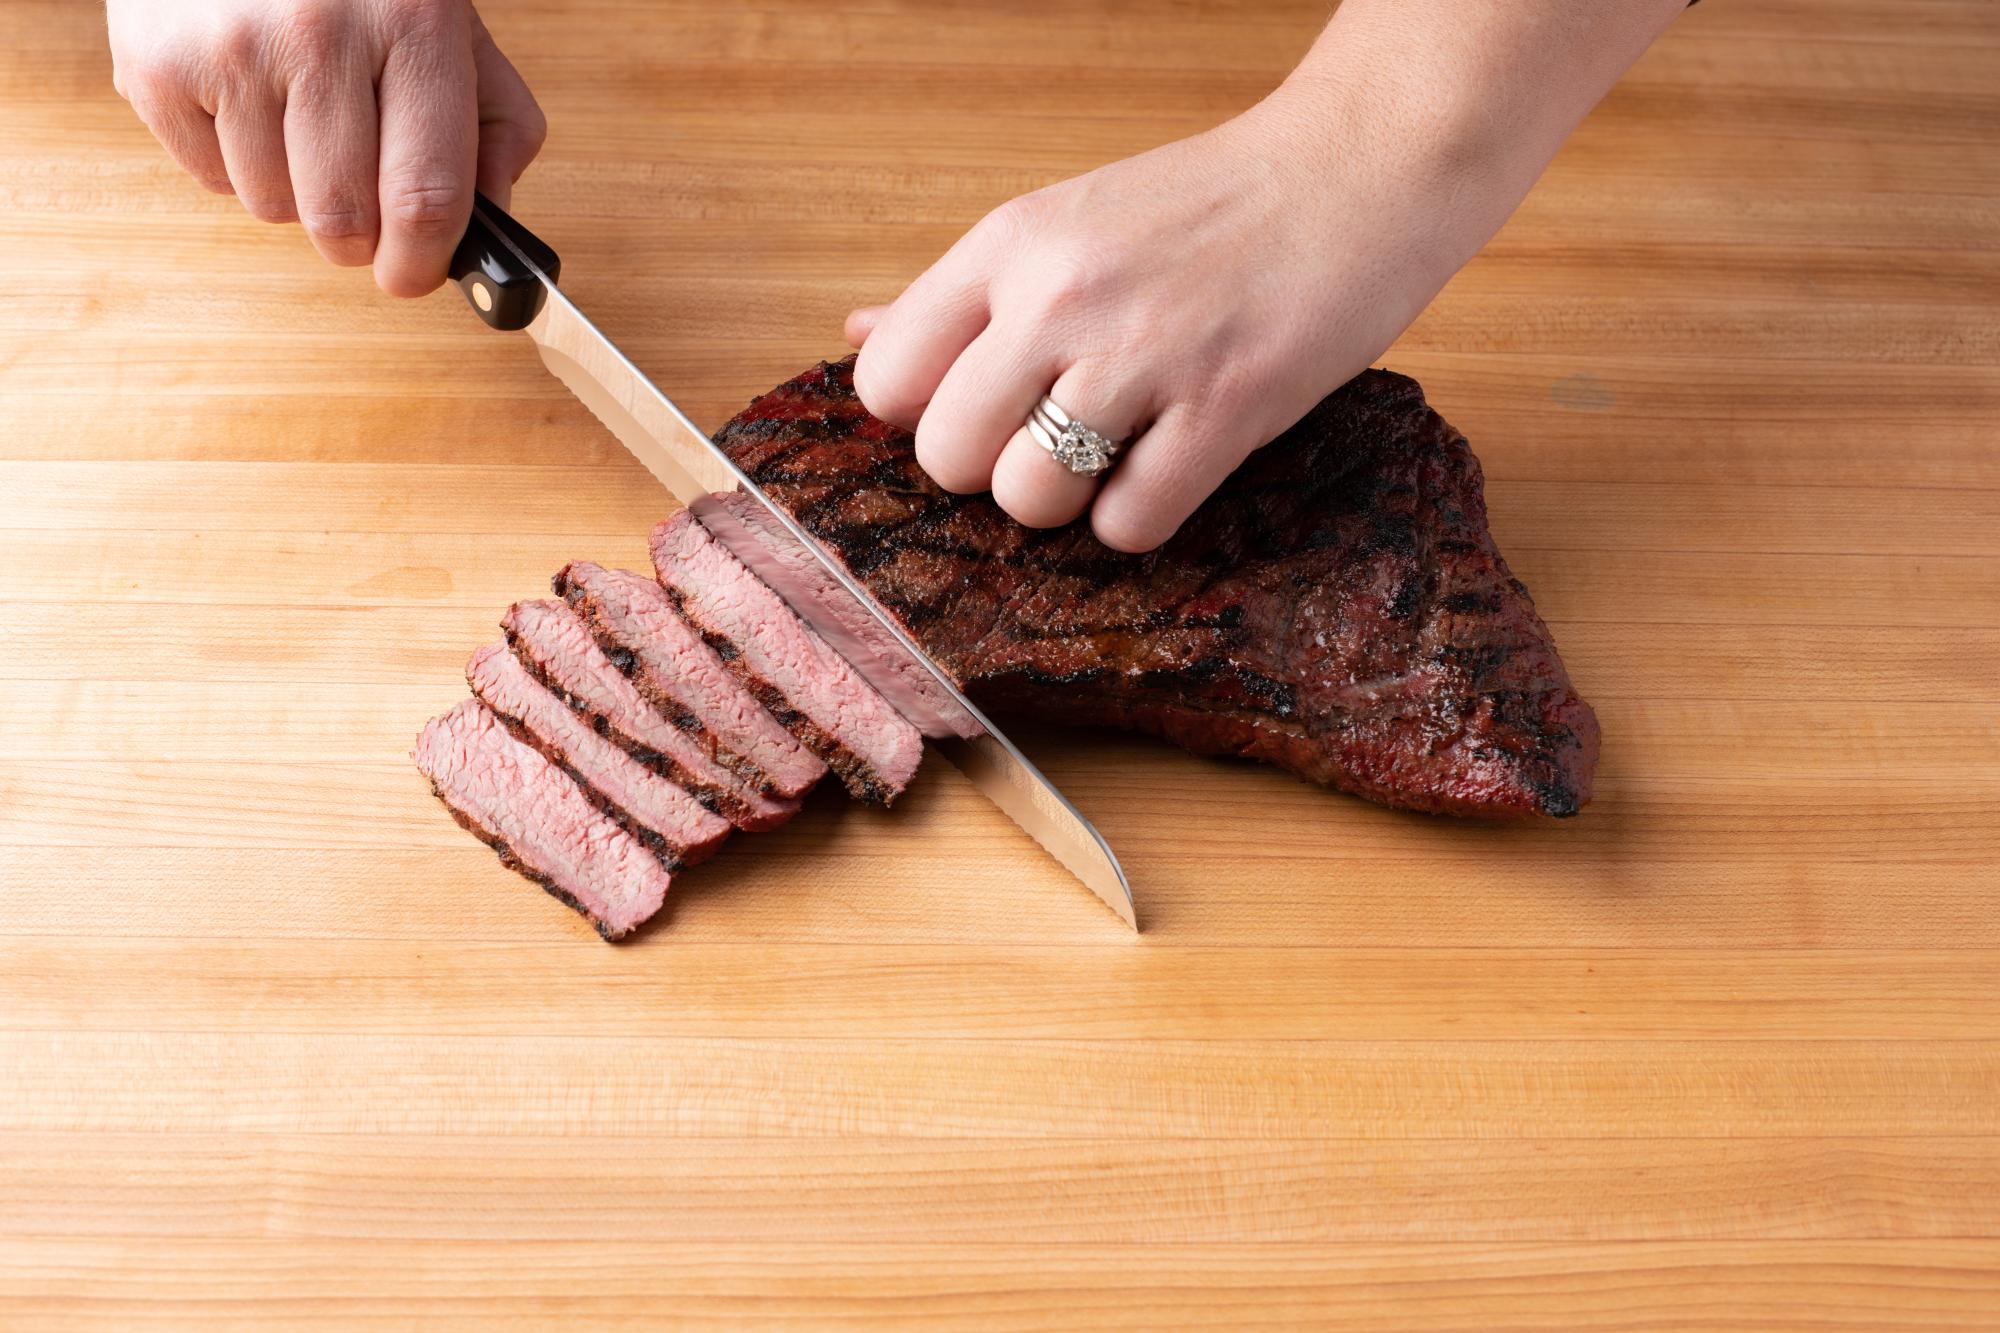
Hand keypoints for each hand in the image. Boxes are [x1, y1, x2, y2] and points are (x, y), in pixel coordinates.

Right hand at [106, 0, 544, 295]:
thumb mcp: (455, 28)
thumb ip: (495, 126)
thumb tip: (491, 221)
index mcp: (414, 27)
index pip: (426, 196)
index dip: (421, 263)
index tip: (413, 275)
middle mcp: (321, 35)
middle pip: (343, 222)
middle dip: (358, 241)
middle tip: (360, 206)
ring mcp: (232, 50)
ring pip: (273, 209)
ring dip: (294, 193)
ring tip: (298, 120)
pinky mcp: (157, 65)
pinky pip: (211, 180)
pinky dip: (234, 162)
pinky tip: (247, 99)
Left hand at [848, 0, 1685, 551]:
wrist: (1359, 169)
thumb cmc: (1209, 204)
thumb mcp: (1065, 220)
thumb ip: (961, 292)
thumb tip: (857, 337)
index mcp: (1009, 246)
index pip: (887, 380)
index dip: (925, 419)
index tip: (979, 413)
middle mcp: (1060, 297)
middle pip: (948, 457)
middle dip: (992, 473)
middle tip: (1051, 444)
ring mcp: (1143, 355)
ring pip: (1030, 501)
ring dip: (1067, 506)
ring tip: (1114, 458)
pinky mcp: (1226, 408)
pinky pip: (1130, 525)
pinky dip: (1143, 519)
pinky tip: (1172, 468)